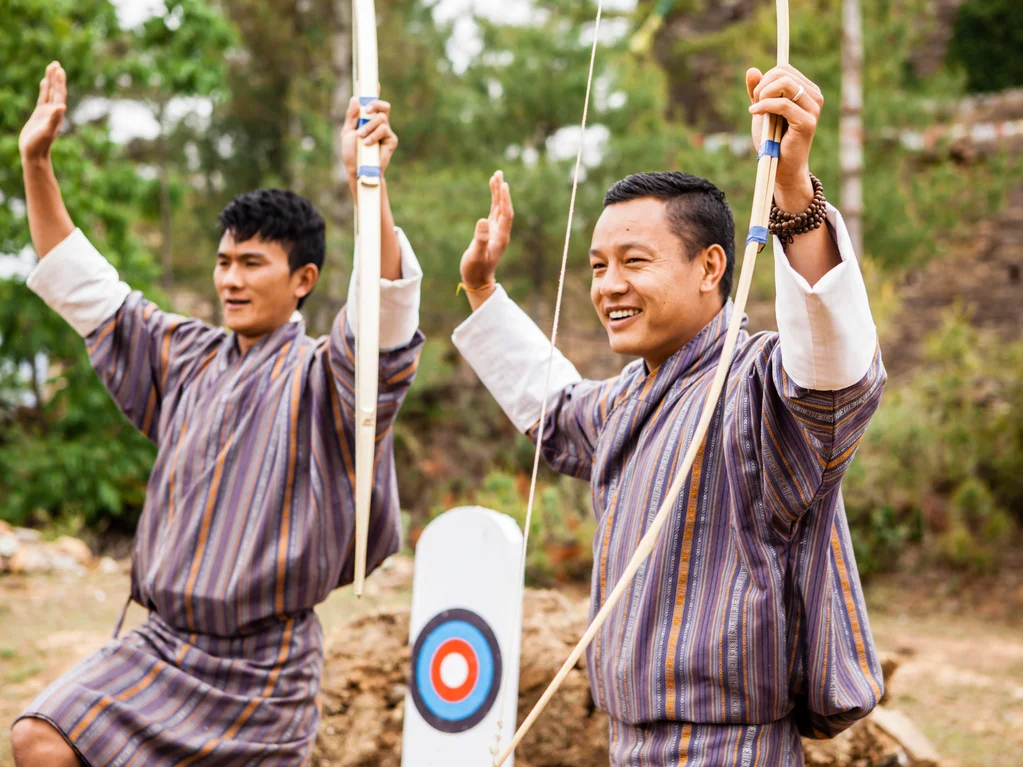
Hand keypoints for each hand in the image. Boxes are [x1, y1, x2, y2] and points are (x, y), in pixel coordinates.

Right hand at [20, 62, 66, 161]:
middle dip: (56, 78)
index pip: (60, 95)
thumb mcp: (47, 131)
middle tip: (56, 63)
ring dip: (51, 81)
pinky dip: (44, 89)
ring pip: (49, 93)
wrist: (34, 154)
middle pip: (56, 91)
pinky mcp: (39, 115)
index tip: (59, 69)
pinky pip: (42, 98)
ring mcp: (46, 113)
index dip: (60, 82)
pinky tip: (43, 82)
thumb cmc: (40, 144)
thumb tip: (62, 107)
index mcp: (57, 114)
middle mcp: (54, 112)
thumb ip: (54, 119)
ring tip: (51, 67)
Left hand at [341, 96, 396, 196]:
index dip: (375, 92)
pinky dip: (374, 135)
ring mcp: (386, 132)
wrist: (357, 169)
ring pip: (382, 118)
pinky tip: (367, 143)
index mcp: (367, 119)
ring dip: (369, 127)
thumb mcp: (347, 132)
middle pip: (383, 106)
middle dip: (375, 105)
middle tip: (367, 110)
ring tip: (361, 138)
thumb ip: (351, 116)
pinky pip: (385, 130)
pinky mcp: (392, 140)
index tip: (375, 82)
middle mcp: (378, 123)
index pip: (373, 103)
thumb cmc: (351, 152)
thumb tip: (355, 99)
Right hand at [460, 171, 513, 289]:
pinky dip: (493, 200)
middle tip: (499, 173)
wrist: (478, 280)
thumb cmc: (476, 270)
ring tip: (496, 176)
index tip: (503, 185)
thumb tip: (482, 220)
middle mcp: (501, 232)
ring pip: (499, 208)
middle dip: (502, 191)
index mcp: (501, 237)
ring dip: (498, 193)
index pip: (506, 214)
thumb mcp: (476, 255)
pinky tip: (492, 191)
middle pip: (504, 207)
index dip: (505, 200)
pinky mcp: (490, 231)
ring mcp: (496, 231)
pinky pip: (493, 212)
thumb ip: (480, 238)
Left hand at [746, 64, 823, 208]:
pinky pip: (783, 104)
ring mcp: (813, 109)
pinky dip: (764, 106)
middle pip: (782, 72)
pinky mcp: (807, 122)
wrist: (780, 167)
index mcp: (807, 90)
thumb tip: (751, 70)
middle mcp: (814, 96)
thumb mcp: (762, 110)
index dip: (765, 79)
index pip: (783, 69)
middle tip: (755, 104)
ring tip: (756, 110)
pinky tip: (755, 113)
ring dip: (763, 95)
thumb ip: (757, 90)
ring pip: (784, 84)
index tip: (756, 98)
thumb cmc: (772, 140)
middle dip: (762, 86)